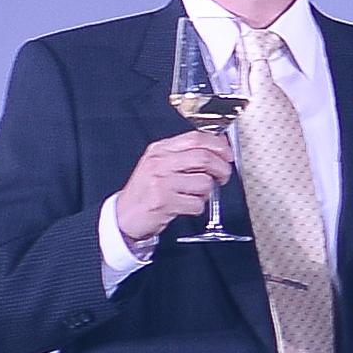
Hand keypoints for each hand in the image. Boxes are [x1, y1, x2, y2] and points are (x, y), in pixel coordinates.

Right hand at [112, 129, 236, 246]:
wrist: (124, 215)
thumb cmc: (147, 190)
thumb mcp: (161, 164)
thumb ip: (187, 153)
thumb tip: (219, 142)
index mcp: (160, 150)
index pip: (196, 138)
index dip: (219, 145)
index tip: (228, 155)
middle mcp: (159, 163)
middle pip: (204, 158)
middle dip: (222, 169)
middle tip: (222, 177)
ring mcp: (161, 182)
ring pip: (204, 182)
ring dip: (207, 192)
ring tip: (195, 194)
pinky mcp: (164, 202)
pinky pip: (197, 204)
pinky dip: (197, 207)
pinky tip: (185, 206)